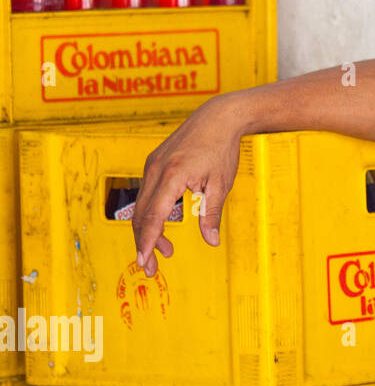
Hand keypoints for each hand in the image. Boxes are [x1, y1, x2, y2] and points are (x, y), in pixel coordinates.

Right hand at [132, 93, 243, 276]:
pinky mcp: (154, 164)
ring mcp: (152, 166)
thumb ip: (212, 214)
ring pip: (141, 206)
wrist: (218, 118)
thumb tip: (211, 241)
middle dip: (144, 244)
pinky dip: (152, 214)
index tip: (145, 262)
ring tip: (166, 251)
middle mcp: (156, 170)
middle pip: (141, 215)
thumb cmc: (221, 148)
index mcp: (172, 175)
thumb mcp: (221, 184)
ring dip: (149, 231)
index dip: (148, 242)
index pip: (154, 216)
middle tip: (151, 268)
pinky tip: (165, 226)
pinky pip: (147, 194)